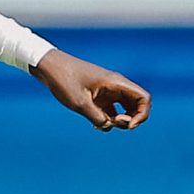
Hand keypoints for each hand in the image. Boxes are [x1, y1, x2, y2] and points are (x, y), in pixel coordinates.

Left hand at [35, 51, 151, 131]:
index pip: (144, 98)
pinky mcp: (98, 96)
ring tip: (101, 124)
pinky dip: (108, 119)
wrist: (49, 67)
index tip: (127, 125)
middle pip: (137, 105)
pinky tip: (95, 125)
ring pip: (124, 109)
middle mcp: (116, 86)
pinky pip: (111, 110)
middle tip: (113, 123)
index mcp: (116, 83)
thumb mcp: (79, 102)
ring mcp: (108, 91)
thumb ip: (97, 117)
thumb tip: (108, 126)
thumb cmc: (64, 80)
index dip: (142, 114)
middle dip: (131, 119)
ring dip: (118, 121)